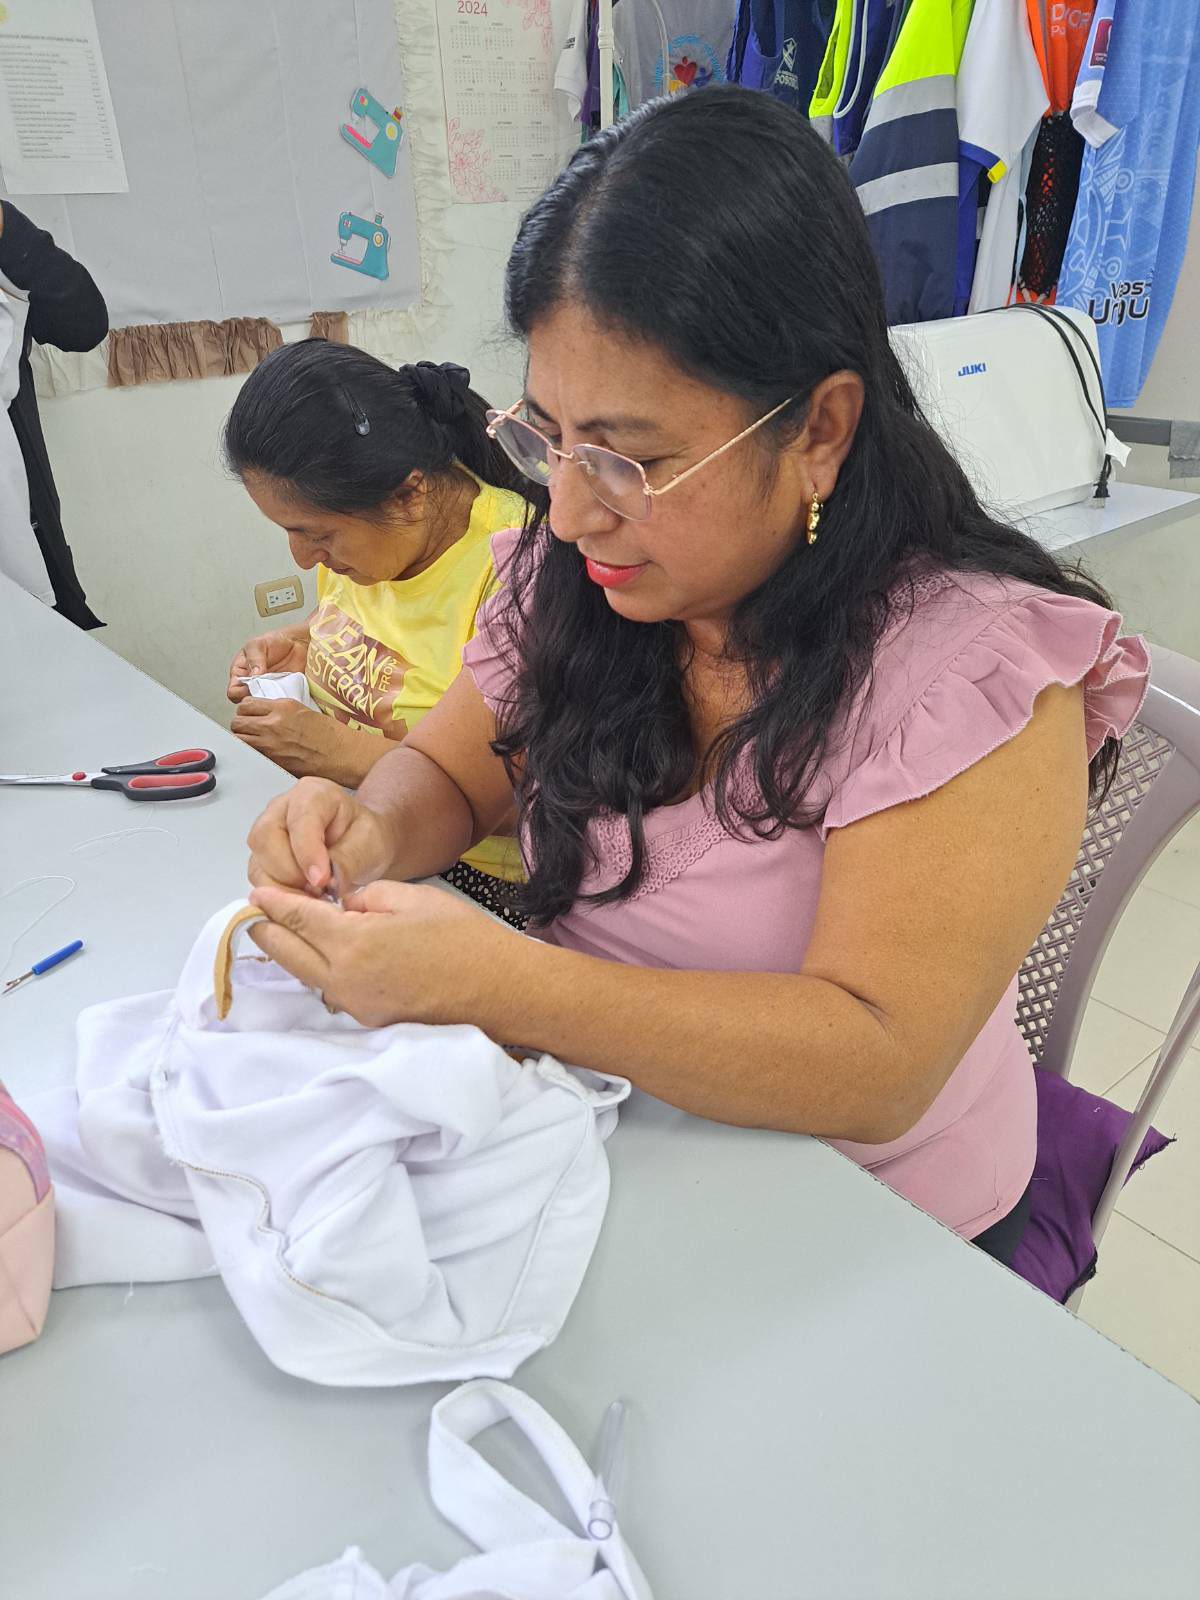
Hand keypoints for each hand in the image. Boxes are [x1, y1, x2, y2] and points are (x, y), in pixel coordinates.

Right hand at [227, 630, 308, 703]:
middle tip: (267, 690)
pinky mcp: (282, 694)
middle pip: (248, 703)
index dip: (240, 693)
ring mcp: (268, 691)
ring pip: (264, 706)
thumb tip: (254, 675)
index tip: (251, 687)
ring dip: (270, 701)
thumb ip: (254, 658)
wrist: (296, 643)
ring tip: (278, 690)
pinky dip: (282, 701)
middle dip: (256, 699)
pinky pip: (279, 704)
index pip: (233, 692)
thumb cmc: (273, 642)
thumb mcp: (258, 644)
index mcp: (241, 674)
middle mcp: (252, 686)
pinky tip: (286, 692)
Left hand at [231, 699, 368, 783]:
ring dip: (243, 738)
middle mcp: (273, 723)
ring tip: (252, 740)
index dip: (246, 709)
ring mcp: (270, 743)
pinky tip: (260, 752)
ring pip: (239, 738)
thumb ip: (280, 710)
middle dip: (241, 724)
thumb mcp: (302, 710)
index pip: (246, 703)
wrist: (341, 754)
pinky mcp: (272, 760)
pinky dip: (251, 752)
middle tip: (248, 728)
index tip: (250, 713)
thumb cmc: (329, 735)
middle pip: (237, 721)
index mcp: (282, 707)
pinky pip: (250, 754)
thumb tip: (264, 713)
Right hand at [246, 776, 398, 892]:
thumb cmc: (364, 836)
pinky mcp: (262, 857)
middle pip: (266, 838)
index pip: (299, 820)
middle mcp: (281, 808)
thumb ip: (347, 858)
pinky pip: (258, 879)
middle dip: (290, 872)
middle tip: (318, 891)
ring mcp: (267, 832)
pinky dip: (278, 895)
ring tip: (313, 897)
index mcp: (313, 794)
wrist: (360, 844)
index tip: (320, 880)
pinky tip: (302, 899)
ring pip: (258, 862)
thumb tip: (323, 880)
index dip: (307, 852)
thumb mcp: (369, 843)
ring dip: (282, 887)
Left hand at [246, 880, 520, 1028]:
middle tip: (255, 916)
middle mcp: (344, 979)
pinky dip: (322, 973)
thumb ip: (365, 898)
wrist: (496, 988)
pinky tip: (328, 958)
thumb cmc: (461, 937)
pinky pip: (333, 992)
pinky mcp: (370, 1020)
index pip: (297, 920)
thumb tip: (344, 907)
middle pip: (287, 956)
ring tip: (289, 934)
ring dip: (294, 955)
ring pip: (307, 977)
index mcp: (352, 942)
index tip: (256, 896)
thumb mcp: (410, 897)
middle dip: (267, 933)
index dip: (273, 905)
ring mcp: (356, 1005)